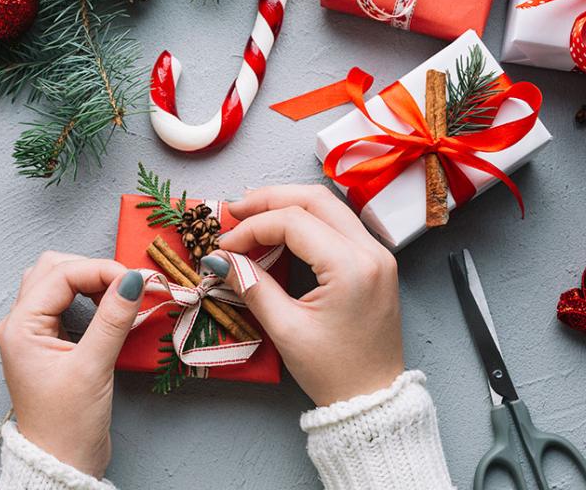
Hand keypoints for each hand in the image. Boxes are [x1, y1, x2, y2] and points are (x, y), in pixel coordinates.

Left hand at [0, 252, 143, 477]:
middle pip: (54, 269)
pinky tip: (108, 308)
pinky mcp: (48, 342)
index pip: (61, 274)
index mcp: (20, 327)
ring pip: (56, 282)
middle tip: (127, 286)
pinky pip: (63, 302)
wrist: (60, 463)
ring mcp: (33, 332)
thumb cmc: (67, 425)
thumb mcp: (93, 369)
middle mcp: (21, 324)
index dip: (101, 270)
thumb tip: (133, 280)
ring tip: (118, 295)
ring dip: (88, 280)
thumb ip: (112, 320)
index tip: (136, 281)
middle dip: (92, 270)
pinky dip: (87, 296)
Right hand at [202, 185, 402, 406]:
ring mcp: (377, 254)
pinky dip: (308, 219)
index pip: (294, 223)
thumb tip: (219, 259)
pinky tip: (282, 225)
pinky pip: (339, 223)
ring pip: (329, 206)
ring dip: (289, 204)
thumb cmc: (333, 370)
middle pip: (315, 200)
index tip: (224, 245)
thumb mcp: (286, 329)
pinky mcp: (375, 261)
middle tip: (234, 210)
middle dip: (270, 199)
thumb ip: (251, 286)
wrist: (373, 397)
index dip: (253, 228)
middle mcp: (371, 251)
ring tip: (252, 213)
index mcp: (351, 266)